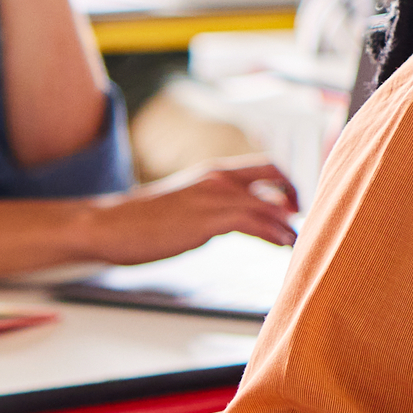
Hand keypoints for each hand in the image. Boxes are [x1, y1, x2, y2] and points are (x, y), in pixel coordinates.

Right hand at [77, 160, 300, 264]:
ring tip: (299, 241)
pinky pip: (252, 223)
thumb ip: (213, 209)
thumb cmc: (143, 221)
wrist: (108, 225)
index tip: (298, 203)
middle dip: (296, 196)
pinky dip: (273, 234)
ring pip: (267, 204)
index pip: (264, 167)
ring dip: (289, 224)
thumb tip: (236, 221)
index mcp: (213, 173)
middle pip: (274, 176)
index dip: (288, 183)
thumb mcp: (186, 205)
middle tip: (304, 218)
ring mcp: (212, 197)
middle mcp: (217, 178)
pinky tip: (283, 244)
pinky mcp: (206, 219)